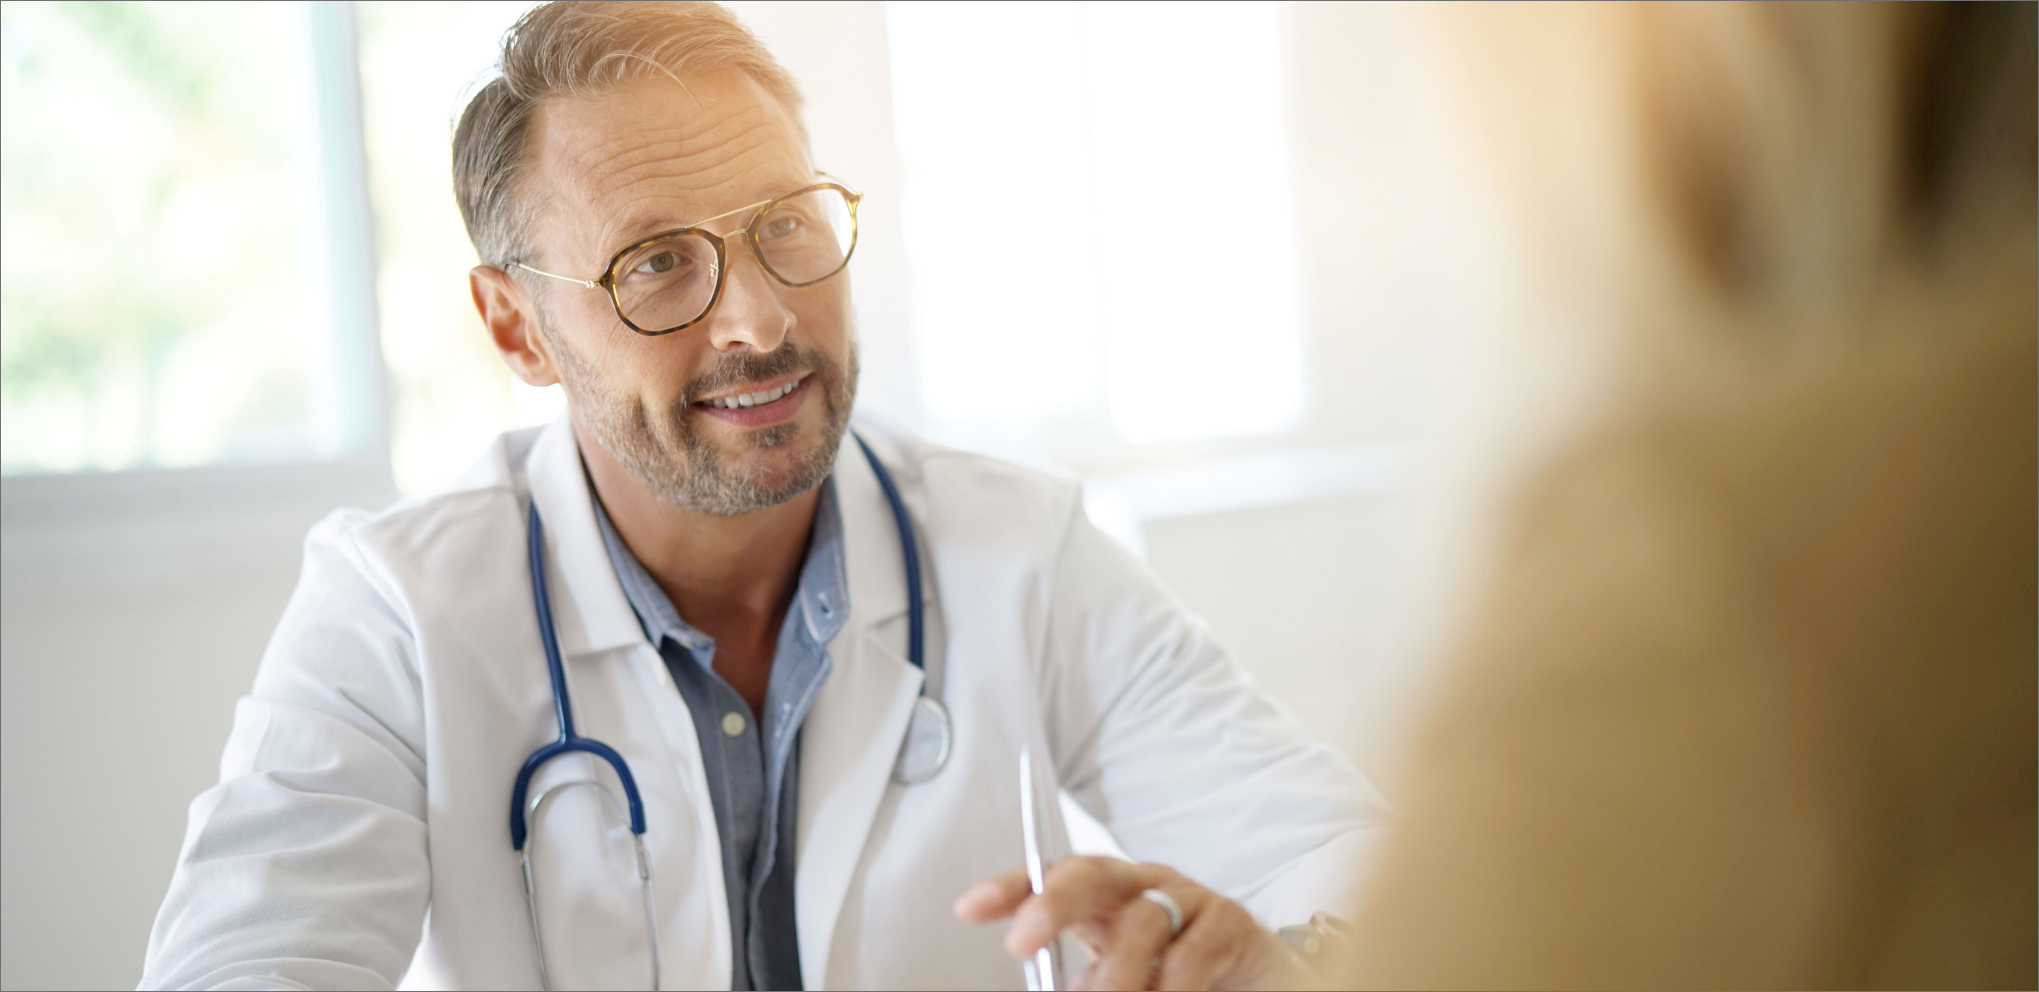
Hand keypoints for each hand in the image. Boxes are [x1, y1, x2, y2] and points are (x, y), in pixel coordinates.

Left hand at [953, 856, 1314, 990]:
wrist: (1260, 983)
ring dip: (1117, 976)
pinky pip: (1192, 953)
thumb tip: (1049, 988)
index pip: (1052, 877)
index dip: (1011, 887)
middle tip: (1023, 942)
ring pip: (1142, 921)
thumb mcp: (1121, 983)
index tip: (969, 908)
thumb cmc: (1180, 982)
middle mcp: (1146, 885)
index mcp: (1108, 898)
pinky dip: (1170, 988)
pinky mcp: (1232, 923)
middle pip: (1093, 872)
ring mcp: (1191, 898)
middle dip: (1052, 901)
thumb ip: (1085, 986)